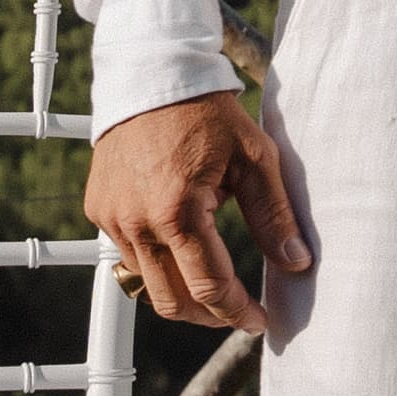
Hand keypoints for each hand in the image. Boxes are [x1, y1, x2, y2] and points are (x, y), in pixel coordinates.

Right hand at [82, 89, 311, 334]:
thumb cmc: (206, 111)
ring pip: (145, 284)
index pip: (209, 287)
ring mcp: (112, 218)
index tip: (259, 321)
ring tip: (212, 284)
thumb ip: (274, 215)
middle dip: (208, 315)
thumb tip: (297, 262)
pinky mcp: (99, 210)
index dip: (237, 312)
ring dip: (180, 293)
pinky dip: (155, 264)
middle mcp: (137, 222)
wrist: (153, 74)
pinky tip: (181, 249)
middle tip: (237, 311)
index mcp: (178, 211)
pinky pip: (127, 256)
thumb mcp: (254, 158)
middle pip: (171, 301)